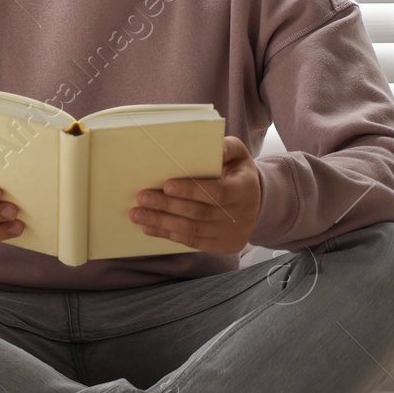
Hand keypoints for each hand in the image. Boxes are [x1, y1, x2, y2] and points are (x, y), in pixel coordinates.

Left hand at [128, 136, 262, 255]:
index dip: (191, 190)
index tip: (166, 185)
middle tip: (142, 197)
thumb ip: (225, 148)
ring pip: (192, 231)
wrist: (256, 203)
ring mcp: (232, 233)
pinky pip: (192, 243)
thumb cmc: (237, 172)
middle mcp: (241, 214)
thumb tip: (213, 146)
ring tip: (137, 215)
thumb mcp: (238, 155)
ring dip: (162, 222)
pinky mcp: (222, 246)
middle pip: (199, 213)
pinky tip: (149, 228)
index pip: (217, 193)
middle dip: (167, 206)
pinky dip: (168, 235)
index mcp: (244, 189)